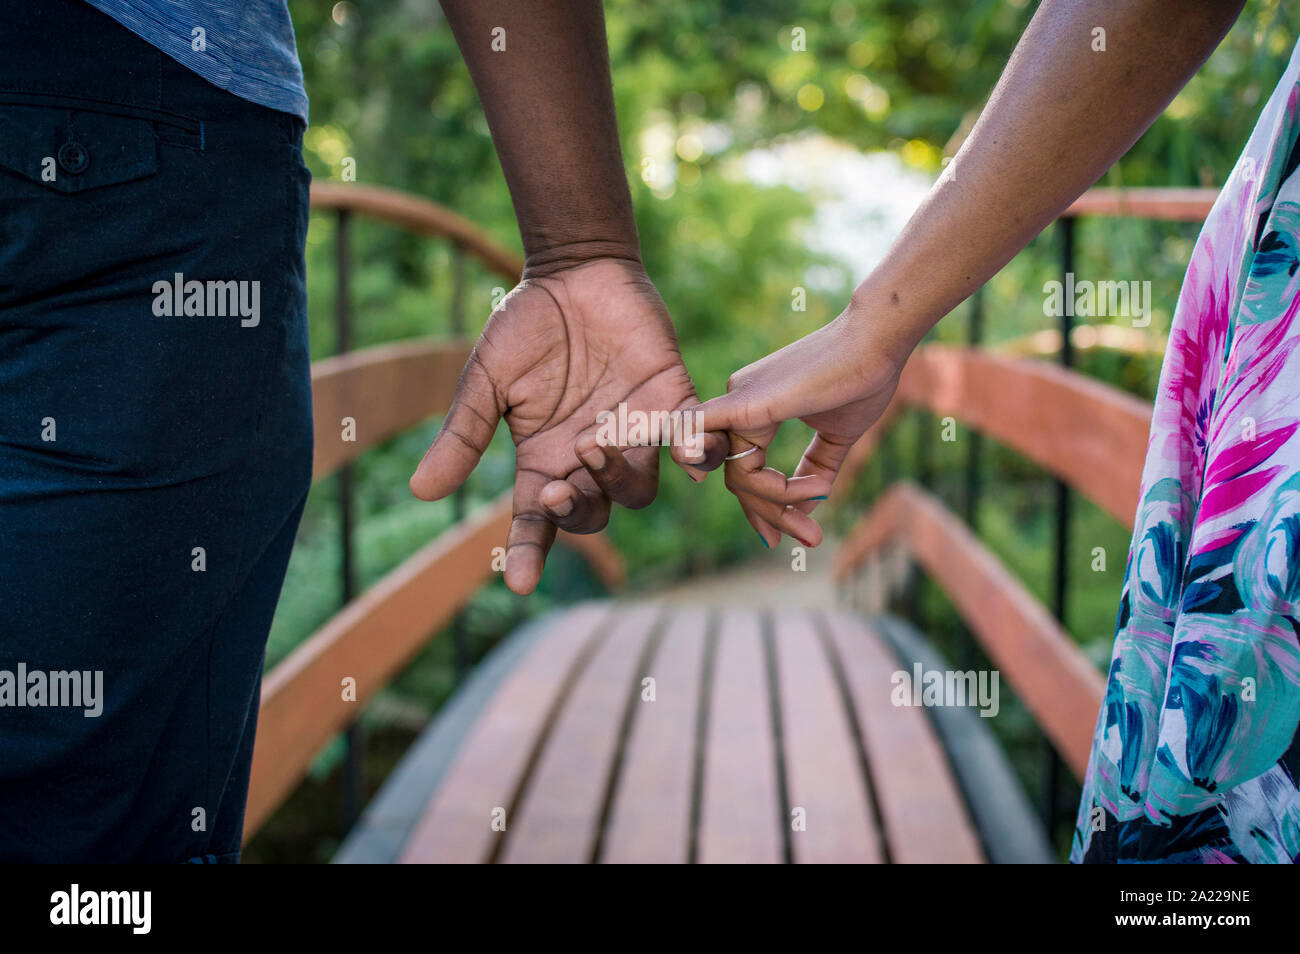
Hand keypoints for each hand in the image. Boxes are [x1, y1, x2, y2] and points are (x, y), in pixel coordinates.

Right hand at [410, 258, 725, 594]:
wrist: (574, 272)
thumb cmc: (526, 327)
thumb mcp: (487, 382)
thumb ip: (463, 436)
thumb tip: (422, 491)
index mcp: (545, 459)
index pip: (537, 522)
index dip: (529, 553)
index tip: (520, 583)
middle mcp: (591, 458)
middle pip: (593, 513)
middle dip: (575, 509)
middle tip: (555, 485)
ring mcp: (635, 434)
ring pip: (640, 489)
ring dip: (618, 477)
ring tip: (594, 441)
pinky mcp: (674, 403)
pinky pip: (695, 442)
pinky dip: (698, 451)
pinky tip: (688, 448)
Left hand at [692, 311, 904, 546]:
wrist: (878, 341)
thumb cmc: (863, 378)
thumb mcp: (836, 436)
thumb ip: (816, 470)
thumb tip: (806, 508)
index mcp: (754, 407)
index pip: (745, 469)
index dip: (767, 505)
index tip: (798, 532)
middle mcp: (736, 401)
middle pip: (739, 478)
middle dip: (773, 514)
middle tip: (809, 541)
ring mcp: (737, 400)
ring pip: (739, 476)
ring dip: (777, 506)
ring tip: (815, 518)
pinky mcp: (746, 403)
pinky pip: (716, 448)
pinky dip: (736, 481)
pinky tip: (763, 506)